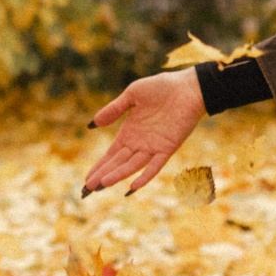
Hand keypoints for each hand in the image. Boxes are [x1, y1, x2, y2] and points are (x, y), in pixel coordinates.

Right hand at [81, 70, 205, 195]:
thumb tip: (92, 124)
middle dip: (103, 175)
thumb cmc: (161, 87)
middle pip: (118, 163)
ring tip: (103, 185)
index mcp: (130, 132)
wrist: (188, 87)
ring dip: (118, 175)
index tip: (87, 180)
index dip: (100, 167)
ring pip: (132, 166)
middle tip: (89, 189)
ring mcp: (154, 147)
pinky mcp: (168, 148)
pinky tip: (132, 187)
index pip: (111, 154)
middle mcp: (140, 143)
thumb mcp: (132, 95)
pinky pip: (155, 166)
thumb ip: (114, 109)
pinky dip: (145, 176)